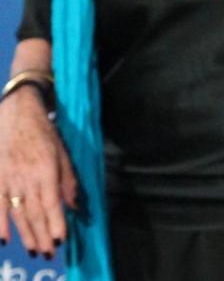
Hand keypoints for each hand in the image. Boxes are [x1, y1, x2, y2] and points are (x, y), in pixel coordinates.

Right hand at [0, 89, 75, 257]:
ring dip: (26, 234)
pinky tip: (4, 240)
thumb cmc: (44, 133)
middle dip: (42, 235)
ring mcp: (8, 179)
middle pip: (34, 212)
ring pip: (17, 213)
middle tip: (48, 253)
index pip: (51, 203)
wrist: (17, 113)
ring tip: (34, 250)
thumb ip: (68, 180)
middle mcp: (26, 177)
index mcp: (46, 169)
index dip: (56, 223)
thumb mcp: (63, 152)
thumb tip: (74, 205)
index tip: (61, 240)